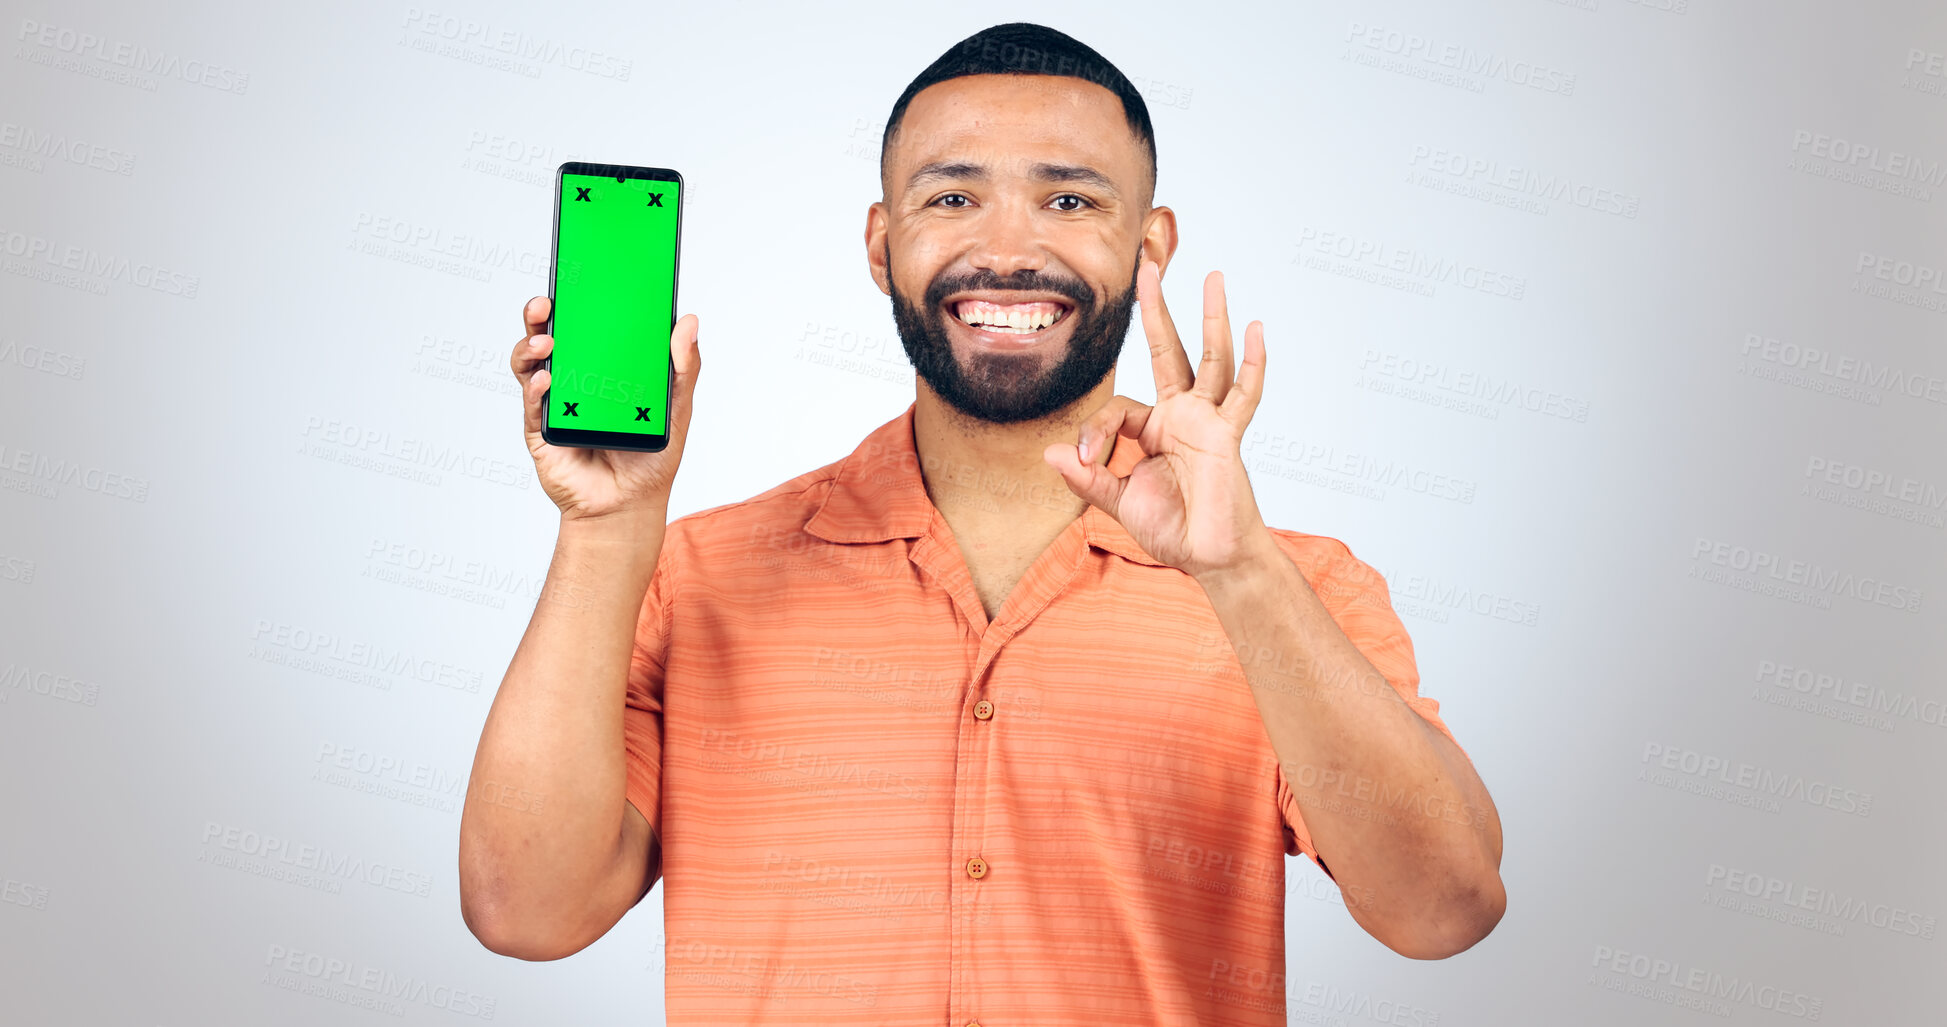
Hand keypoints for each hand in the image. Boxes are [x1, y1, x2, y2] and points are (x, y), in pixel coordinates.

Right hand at [512, 297, 701, 524]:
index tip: (580, 272)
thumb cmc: (650, 456)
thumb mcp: (677, 408)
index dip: (580, 298)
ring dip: (532, 346)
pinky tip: (547, 379)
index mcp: (604, 366)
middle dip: (542, 314)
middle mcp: (575, 377)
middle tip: (547, 301)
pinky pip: (532, 404)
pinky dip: (536, 388)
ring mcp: (554, 401)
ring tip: (547, 341)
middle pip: (550, 335)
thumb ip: (684, 367)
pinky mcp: (541, 430)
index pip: (587, 324)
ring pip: (530, 363)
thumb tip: (689, 321)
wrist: (627, 507)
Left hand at [1042, 260, 1269, 578]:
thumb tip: (1050, 452)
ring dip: (1211, 318)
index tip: (1086, 459)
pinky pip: (1243, 396)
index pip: (1119, 407)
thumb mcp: (1117, 501)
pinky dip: (1252, 364)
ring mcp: (1208, 422)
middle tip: (1149, 267)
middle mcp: (1182, 416)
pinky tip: (1257, 329)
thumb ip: (1086, 477)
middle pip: (1169, 352)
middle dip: (1158, 311)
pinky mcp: (1226, 436)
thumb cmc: (1172, 528)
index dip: (1095, 430)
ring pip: (1210, 360)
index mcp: (1154, 429)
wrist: (1208, 556)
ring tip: (1214, 277)